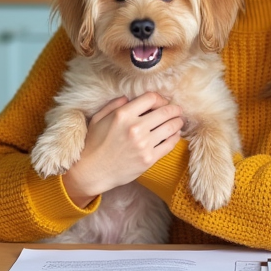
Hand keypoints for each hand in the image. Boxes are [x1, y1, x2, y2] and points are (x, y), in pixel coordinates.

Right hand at [60, 93, 182, 207]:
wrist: (92, 172)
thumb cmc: (93, 144)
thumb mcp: (98, 119)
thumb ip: (114, 105)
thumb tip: (129, 97)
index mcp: (123, 115)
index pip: (151, 98)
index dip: (160, 98)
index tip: (162, 102)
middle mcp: (135, 128)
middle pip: (165, 112)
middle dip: (174, 109)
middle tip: (178, 110)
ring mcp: (143, 145)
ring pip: (171, 127)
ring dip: (178, 122)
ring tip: (179, 121)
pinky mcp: (148, 159)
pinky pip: (169, 144)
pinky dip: (175, 137)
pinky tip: (175, 134)